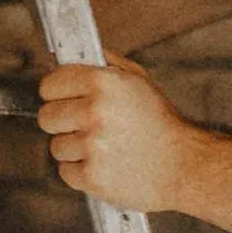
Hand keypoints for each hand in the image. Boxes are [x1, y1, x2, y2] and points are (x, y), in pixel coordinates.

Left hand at [38, 59, 196, 212]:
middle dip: (62, 122)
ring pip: (56, 146)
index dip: (58, 92)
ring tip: (104, 147)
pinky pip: (66, 172)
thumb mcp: (139, 81)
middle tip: (86, 126)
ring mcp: (92, 146)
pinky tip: (105, 165)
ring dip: (75, 149)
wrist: (184, 165)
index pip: (50, 84)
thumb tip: (71, 56)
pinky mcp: (92, 176)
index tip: (66, 99)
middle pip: (46, 116)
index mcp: (103, 82)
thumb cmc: (162, 124)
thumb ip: (105, 64)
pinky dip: (82, 172)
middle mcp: (94, 112)